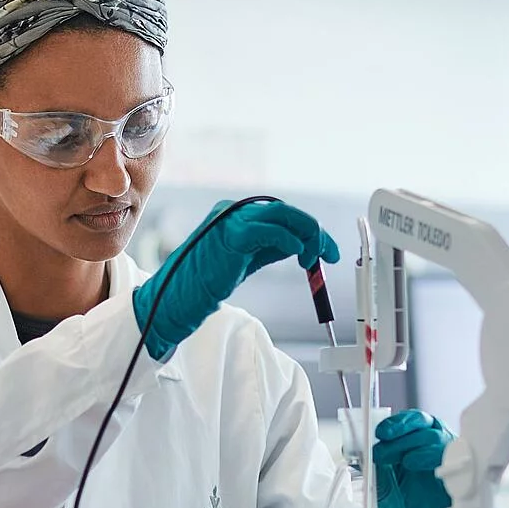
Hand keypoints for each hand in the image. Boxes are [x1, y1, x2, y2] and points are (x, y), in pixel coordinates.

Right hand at [131, 199, 339, 361]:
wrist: (178, 296)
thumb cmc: (208, 281)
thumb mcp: (247, 258)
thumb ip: (271, 247)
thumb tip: (303, 245)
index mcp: (237, 214)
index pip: (283, 214)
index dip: (310, 230)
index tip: (328, 250)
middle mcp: (234, 211)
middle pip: (286, 212)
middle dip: (314, 232)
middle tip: (330, 254)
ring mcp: (230, 220)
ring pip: (281, 217)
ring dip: (306, 237)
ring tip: (311, 260)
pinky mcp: (230, 235)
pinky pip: (268, 231)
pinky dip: (288, 241)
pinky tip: (297, 254)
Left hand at [371, 408, 451, 507]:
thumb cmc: (401, 496)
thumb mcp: (381, 478)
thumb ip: (372, 463)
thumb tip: (352, 451)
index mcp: (416, 438)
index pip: (411, 420)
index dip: (397, 423)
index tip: (382, 433)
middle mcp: (433, 444)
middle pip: (424, 425)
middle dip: (402, 436)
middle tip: (382, 454)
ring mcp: (447, 458)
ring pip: (438, 439)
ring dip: (418, 448)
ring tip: (406, 462)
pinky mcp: (456, 476)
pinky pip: (454, 463)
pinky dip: (435, 462)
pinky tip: (421, 467)